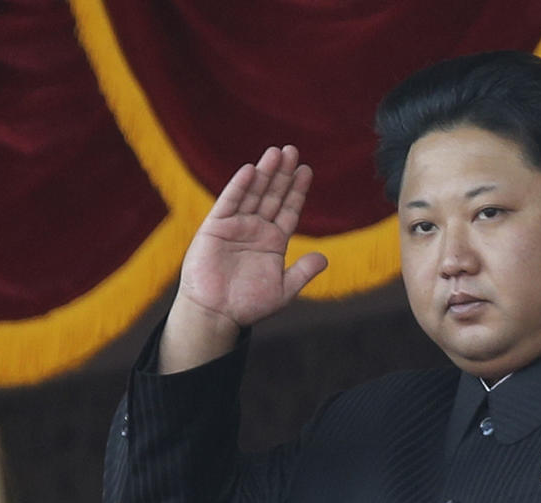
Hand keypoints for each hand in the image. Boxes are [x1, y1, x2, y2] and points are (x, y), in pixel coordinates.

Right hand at [160, 146, 326, 371]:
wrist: (217, 314)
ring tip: (276, 152)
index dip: (297, 190)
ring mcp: (236, 227)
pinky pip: (229, 203)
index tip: (306, 170)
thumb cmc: (248, 305)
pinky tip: (251, 170)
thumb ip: (303, 272)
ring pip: (253, 194)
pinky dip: (239, 187)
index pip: (288, 210)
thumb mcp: (284, 289)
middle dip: (282, 174)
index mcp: (273, 242)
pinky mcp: (215, 228)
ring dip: (264, 173)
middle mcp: (255, 230)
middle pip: (272, 195)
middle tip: (293, 150)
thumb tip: (325, 259)